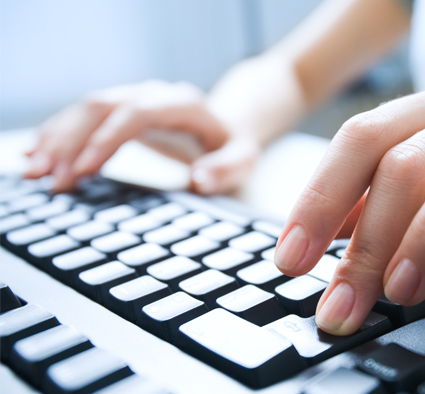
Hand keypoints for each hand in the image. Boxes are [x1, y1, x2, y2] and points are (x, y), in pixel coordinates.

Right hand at [25, 80, 259, 192]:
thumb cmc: (233, 146)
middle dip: (72, 142)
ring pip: (86, 110)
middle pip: (103, 107)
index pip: (138, 113)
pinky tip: (37, 155)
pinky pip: (83, 117)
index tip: (84, 170)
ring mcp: (134, 99)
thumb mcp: (243, 160)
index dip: (107, 138)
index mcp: (183, 104)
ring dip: (57, 139)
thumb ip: (226, 169)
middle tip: (50, 179)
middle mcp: (153, 95)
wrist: (227, 124)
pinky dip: (59, 135)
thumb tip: (199, 178)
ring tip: (35, 173)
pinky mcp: (121, 110)